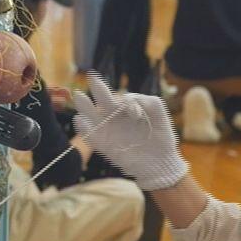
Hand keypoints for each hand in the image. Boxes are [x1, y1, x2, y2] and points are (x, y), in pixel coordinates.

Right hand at [71, 74, 188, 190]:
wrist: (160, 163)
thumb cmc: (160, 138)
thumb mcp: (160, 115)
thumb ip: (150, 102)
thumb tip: (132, 100)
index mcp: (126, 109)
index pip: (119, 96)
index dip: (124, 100)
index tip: (136, 114)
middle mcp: (114, 117)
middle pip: (101, 100)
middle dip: (98, 88)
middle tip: (92, 77)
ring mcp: (107, 131)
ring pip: (91, 115)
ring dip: (84, 105)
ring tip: (79, 96)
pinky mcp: (103, 145)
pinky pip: (90, 136)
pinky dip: (83, 128)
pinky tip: (80, 120)